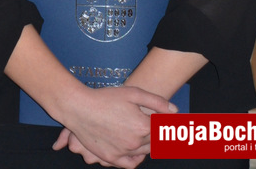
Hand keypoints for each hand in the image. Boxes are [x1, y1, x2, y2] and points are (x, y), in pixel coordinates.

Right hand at [52, 84, 173, 167]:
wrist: (80, 108)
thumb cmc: (106, 97)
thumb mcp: (133, 93)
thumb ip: (156, 102)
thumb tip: (175, 111)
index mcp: (143, 126)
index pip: (164, 129)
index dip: (169, 124)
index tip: (173, 122)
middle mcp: (135, 142)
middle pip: (156, 142)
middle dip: (161, 135)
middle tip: (164, 130)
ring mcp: (123, 152)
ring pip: (144, 152)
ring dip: (151, 145)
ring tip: (152, 137)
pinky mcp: (112, 158)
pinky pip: (130, 164)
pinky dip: (137, 159)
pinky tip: (138, 150)